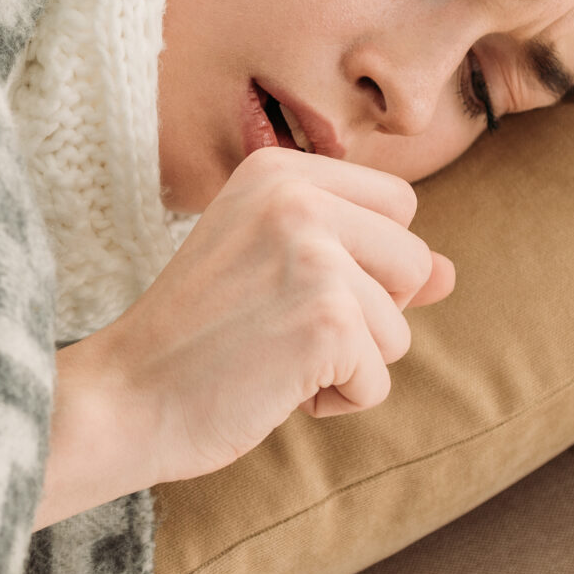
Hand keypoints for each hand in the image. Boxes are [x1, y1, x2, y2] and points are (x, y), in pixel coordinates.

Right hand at [33, 147, 454, 528]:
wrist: (124, 397)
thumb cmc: (193, 339)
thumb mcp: (273, 271)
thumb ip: (362, 258)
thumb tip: (450, 272)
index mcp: (279, 171)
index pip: (399, 208)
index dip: (364, 265)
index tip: (288, 287)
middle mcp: (297, 198)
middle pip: (412, 263)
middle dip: (364, 316)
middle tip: (275, 327)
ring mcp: (315, 255)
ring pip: (399, 330)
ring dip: (345, 365)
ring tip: (267, 356)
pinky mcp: (328, 320)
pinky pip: (376, 381)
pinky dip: (332, 402)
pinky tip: (270, 388)